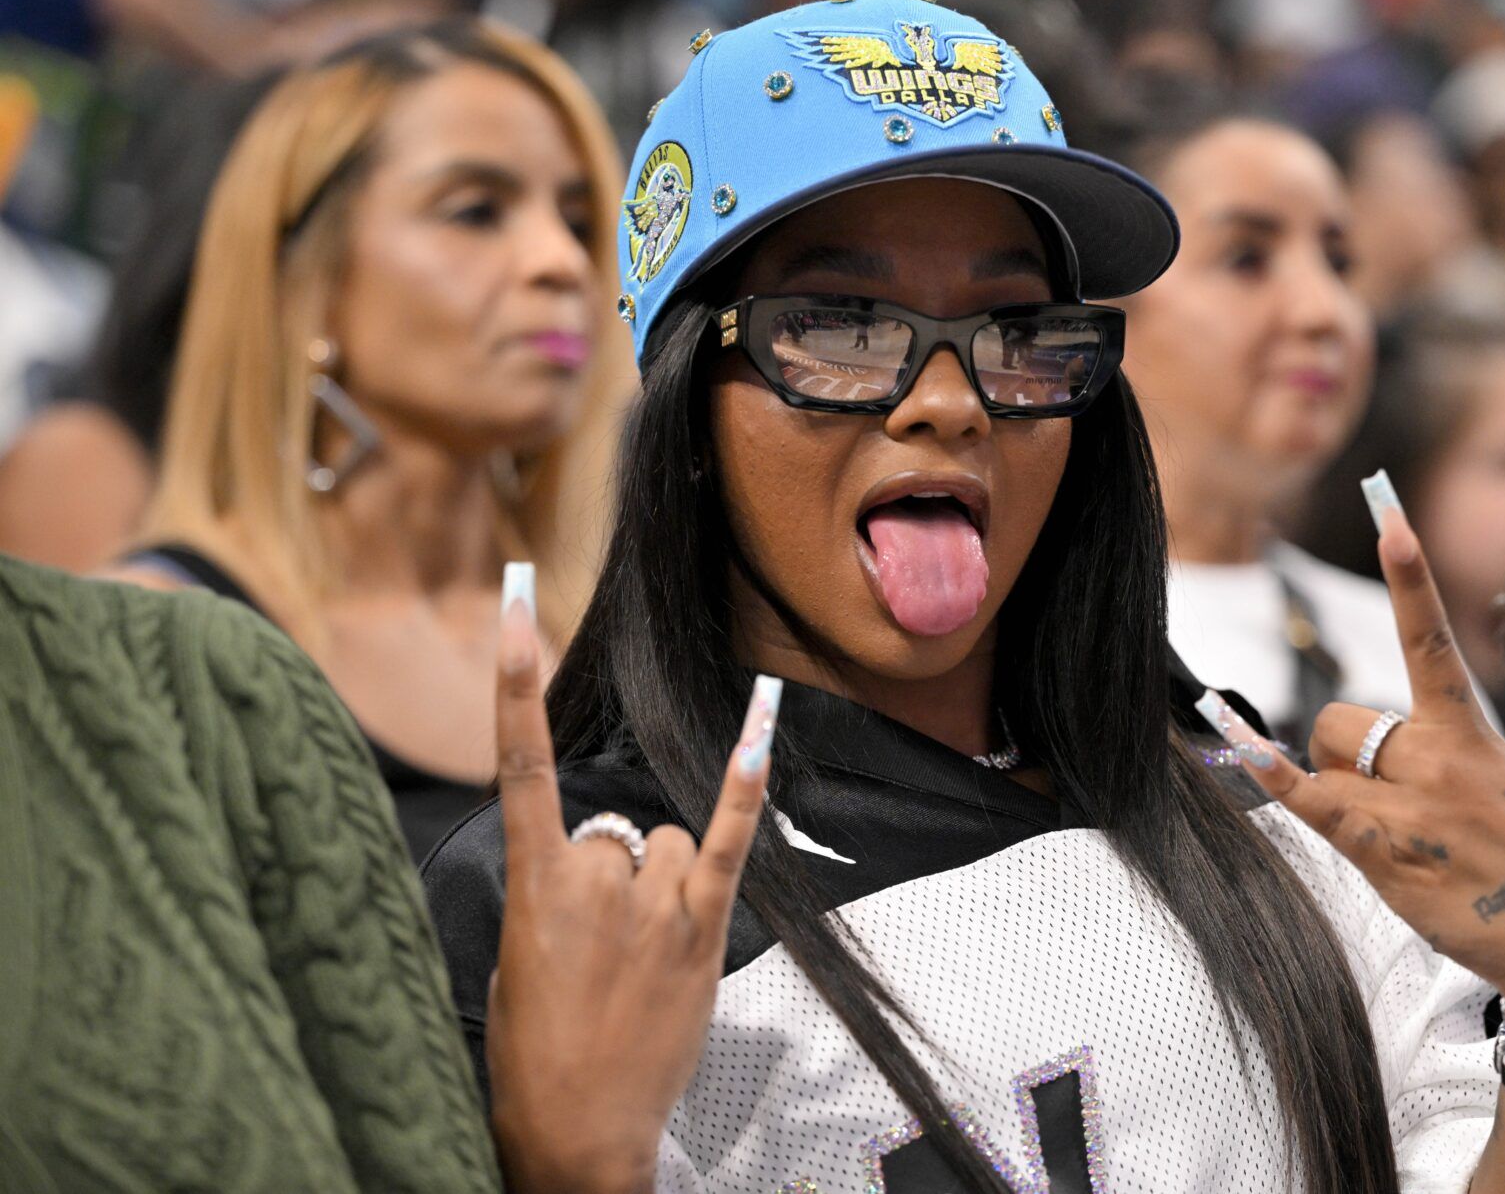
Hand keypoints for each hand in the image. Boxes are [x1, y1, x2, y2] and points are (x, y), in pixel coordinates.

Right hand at [486, 564, 780, 1193]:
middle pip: (614, 827)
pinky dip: (746, 778)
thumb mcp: (516, 962)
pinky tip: (765, 713)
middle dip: (610, 878)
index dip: (513, 676)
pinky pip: (728, 835)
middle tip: (601, 953)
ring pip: (663, 842)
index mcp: (531, 884)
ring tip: (641, 958)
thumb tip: (588, 863)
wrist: (578, 1132)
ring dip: (657, 884)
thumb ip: (551, 893)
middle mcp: (595, 877)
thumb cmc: (534, 1054)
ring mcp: (654, 901)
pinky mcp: (702, 926)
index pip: (520, 760)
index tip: (517, 598)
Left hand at [1201, 507, 1504, 1031]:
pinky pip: (1311, 801)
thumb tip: (1352, 748)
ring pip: (1324, 763)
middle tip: (1391, 806)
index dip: (1407, 573)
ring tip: (1396, 840)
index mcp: (1470, 729)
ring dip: (1334, 792)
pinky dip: (1271, 778)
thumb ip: (1432, 755)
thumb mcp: (1495, 784)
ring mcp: (1411, 803)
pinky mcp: (1387, 851)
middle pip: (1339, 721)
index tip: (1388, 512)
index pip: (1427, 638)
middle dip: (1343, 755)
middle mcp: (1438, 755)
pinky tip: (1241, 750)